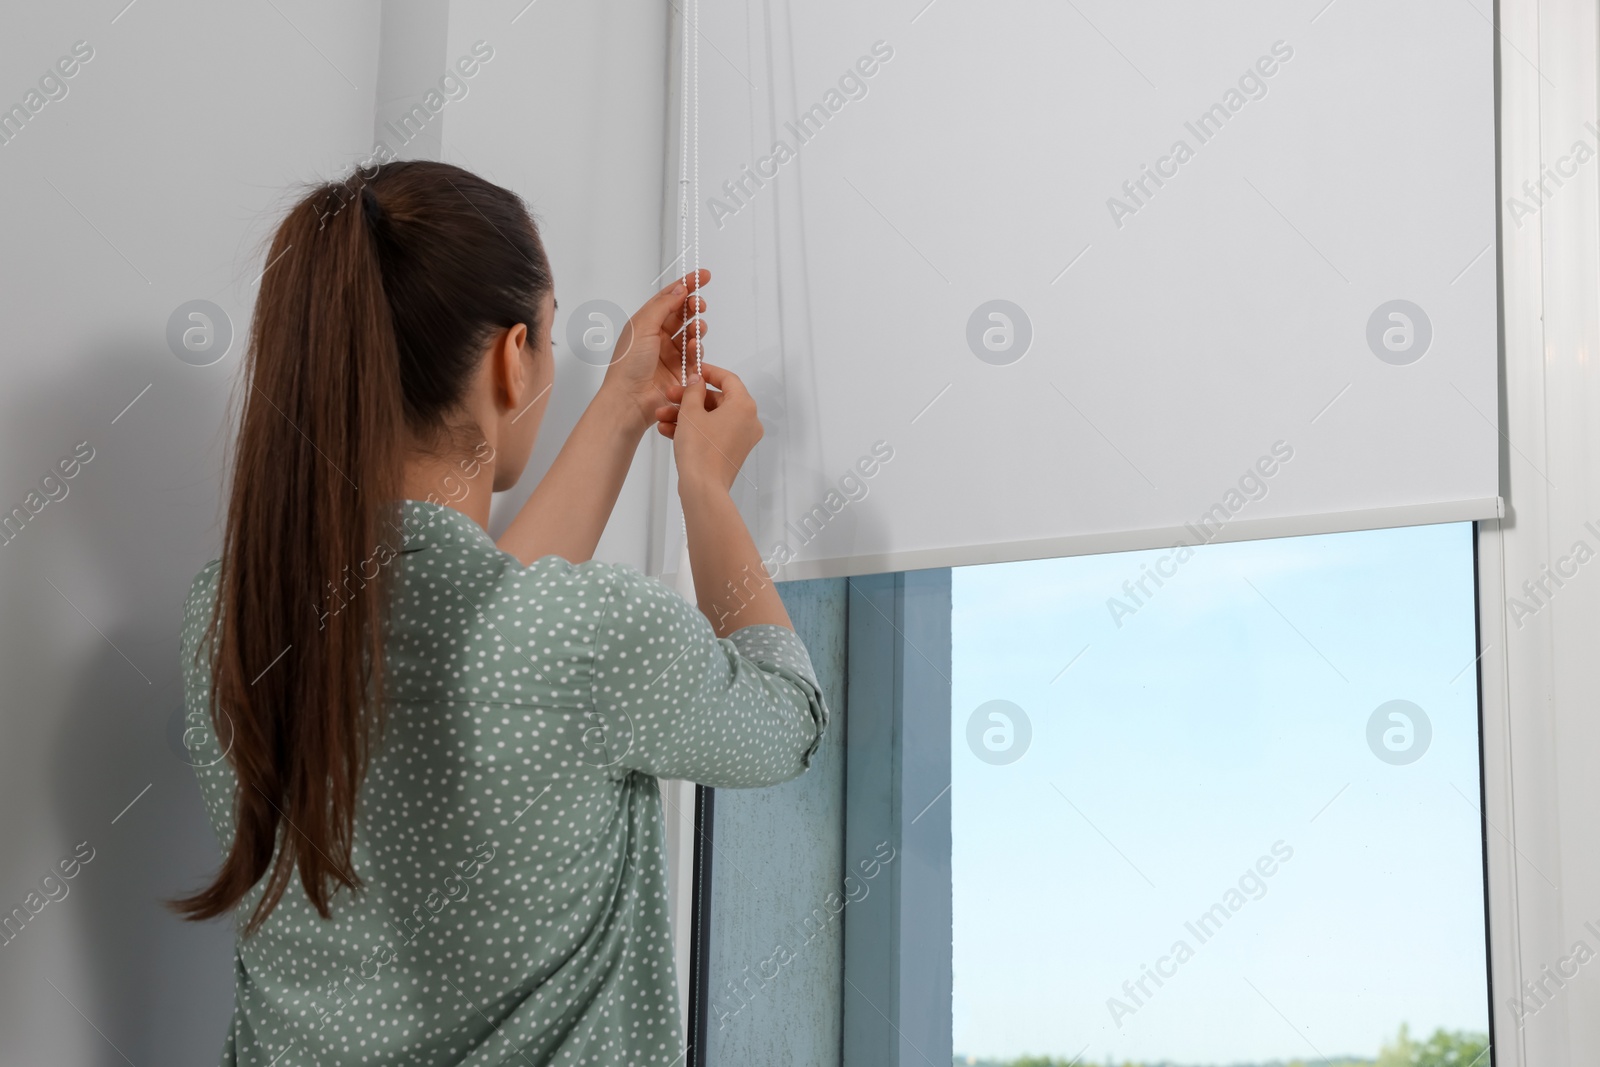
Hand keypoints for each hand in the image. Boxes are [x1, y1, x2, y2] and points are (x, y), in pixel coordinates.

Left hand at [599, 269, 708, 433]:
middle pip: (683, 314)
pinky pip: (696, 355)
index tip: (703, 276)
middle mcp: (658, 337)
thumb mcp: (642, 326)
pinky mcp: (681, 371)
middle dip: (694, 306)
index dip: (686, 285)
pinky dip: (697, 348)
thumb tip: (680, 289)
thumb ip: (663, 305)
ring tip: (697, 328)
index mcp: (645, 323)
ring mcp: (670, 354)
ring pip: (692, 333)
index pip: (668, 298)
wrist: (630, 399)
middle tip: (699, 305)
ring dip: (697, 327)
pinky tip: (693, 347)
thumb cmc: (627, 365)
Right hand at [659, 363, 761, 493]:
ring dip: (686, 415)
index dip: (708, 372)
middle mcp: (748, 421)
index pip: (728, 379)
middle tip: (669, 396)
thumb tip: (697, 380)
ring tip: (661, 416)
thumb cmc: (699, 449)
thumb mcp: (690, 413)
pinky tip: (668, 430)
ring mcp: (741, 438)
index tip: (692, 371)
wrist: (703, 488)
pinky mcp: (732, 452)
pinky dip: (694, 430)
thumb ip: (693, 391)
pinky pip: (712, 433)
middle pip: (717, 400)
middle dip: (689, 398)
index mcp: (744, 406)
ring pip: (711, 418)